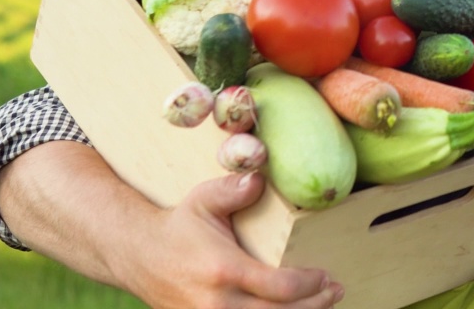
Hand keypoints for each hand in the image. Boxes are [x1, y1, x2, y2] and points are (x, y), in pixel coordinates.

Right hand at [121, 171, 344, 308]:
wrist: (138, 256)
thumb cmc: (178, 226)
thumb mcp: (202, 200)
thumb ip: (233, 189)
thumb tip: (260, 178)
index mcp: (223, 270)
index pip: (278, 287)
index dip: (308, 286)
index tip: (325, 275)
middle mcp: (217, 303)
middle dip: (314, 306)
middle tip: (335, 291)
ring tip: (322, 305)